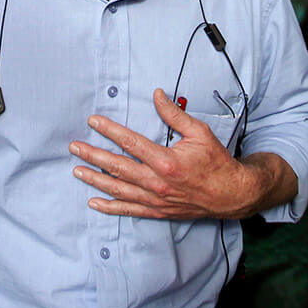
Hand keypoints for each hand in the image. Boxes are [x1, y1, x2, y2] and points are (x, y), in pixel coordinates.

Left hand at [70, 89, 256, 219]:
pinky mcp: (157, 211)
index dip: (110, 131)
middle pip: (117, 167)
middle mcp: (157, 183)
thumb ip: (175, 115)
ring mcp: (155, 200)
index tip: (94, 122)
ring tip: (77, 170)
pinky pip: (129, 210)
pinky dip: (110, 208)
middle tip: (74, 147)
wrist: (232, 194)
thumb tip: (157, 95)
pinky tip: (94, 203)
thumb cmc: (217, 163)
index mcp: (166, 162)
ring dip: (95, 180)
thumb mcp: (200, 133)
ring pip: (118, 190)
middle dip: (93, 156)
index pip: (130, 143)